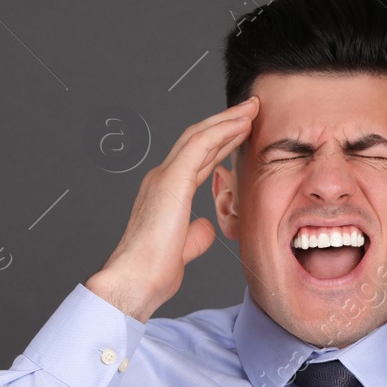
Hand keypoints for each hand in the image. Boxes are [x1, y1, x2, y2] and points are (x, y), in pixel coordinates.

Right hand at [86, 96, 259, 321]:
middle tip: (251, 109)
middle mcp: (162, 178)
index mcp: (166, 192)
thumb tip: (207, 225)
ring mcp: (164, 176)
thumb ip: (196, 233)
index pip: (197, 159)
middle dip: (226, 122)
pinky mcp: (171, 180)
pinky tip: (241, 123)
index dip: (221, 142)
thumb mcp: (184, 248)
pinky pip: (200, 144)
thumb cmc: (154, 270)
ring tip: (251, 107)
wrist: (135, 279)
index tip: (242, 132)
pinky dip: (222, 130)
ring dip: (227, 119)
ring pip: (199, 135)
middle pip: (198, 139)